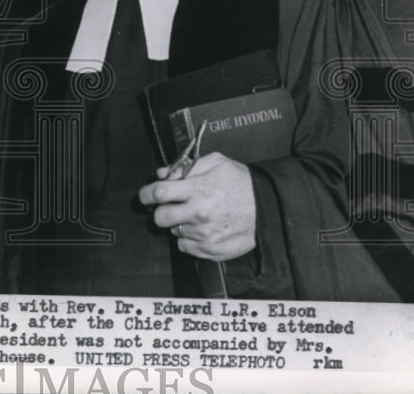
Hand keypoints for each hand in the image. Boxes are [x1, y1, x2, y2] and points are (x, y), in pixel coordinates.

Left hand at [137, 152, 255, 260]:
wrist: (269, 210)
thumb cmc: (242, 184)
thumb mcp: (217, 163)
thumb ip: (187, 166)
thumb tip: (162, 173)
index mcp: (197, 190)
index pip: (158, 193)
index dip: (146, 194)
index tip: (144, 196)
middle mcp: (198, 214)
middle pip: (160, 217)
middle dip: (161, 211)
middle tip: (171, 207)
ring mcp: (203, 235)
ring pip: (174, 231)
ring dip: (180, 223)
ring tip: (198, 216)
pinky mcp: (209, 250)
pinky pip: (185, 246)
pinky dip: (189, 238)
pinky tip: (203, 229)